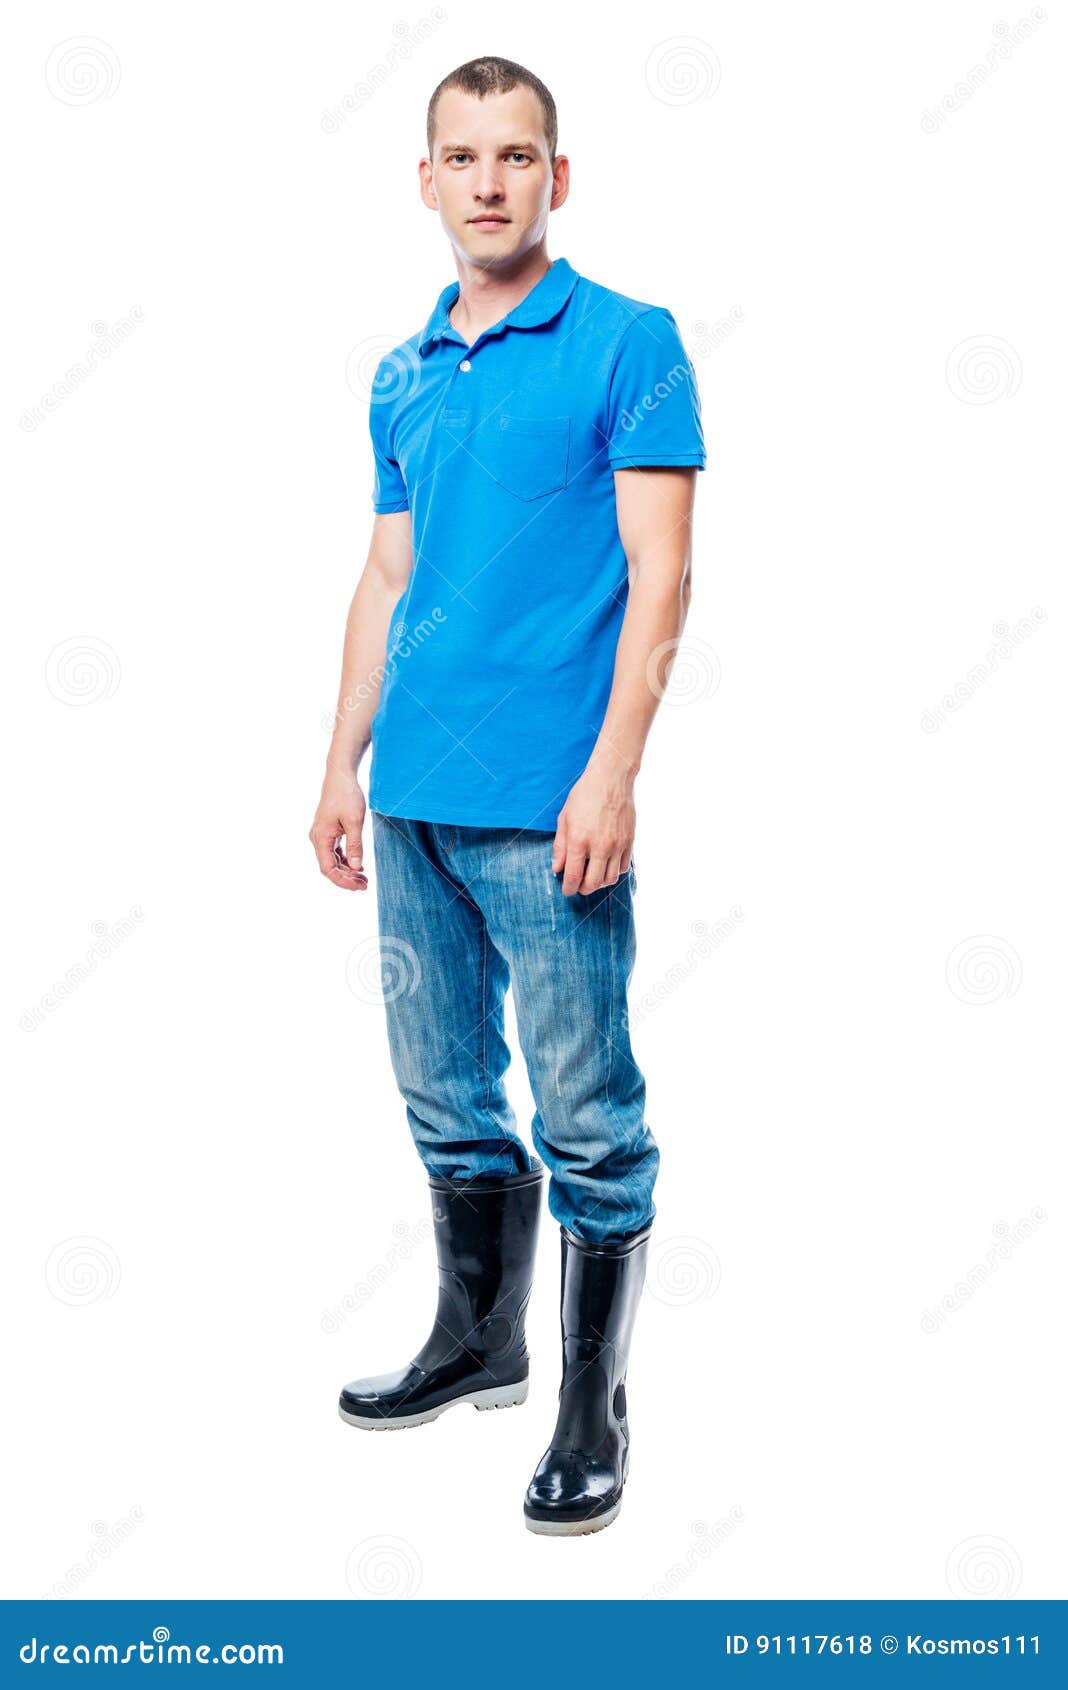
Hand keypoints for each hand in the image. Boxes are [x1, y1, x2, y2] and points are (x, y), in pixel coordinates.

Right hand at [309, 767, 368, 890]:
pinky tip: (358, 866)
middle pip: (330, 867)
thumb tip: (357, 867)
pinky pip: (335, 852)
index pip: (328, 868)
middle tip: (365, 885)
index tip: (358, 887)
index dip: (342, 881)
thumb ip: (356, 846)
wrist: (340, 776)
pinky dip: (346, 860)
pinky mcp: (328, 832)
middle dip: (347, 878)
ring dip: (347, 870)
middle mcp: (318, 838)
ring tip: (364, 878)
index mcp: (321, 837)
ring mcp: (322, 836)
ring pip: (333, 861)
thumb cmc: (347, 796)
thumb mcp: (355, 822)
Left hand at [553, 760, 635, 895]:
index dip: (568, 888)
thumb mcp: (565, 819)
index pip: (573, 876)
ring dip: (599, 883)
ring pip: (610, 879)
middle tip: (578, 887)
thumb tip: (557, 868)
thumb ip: (560, 846)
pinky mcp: (629, 842)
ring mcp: (617, 845)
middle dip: (583, 889)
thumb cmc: (584, 795)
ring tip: (592, 877)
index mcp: (579, 841)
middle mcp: (600, 846)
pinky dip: (613, 872)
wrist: (611, 779)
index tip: (566, 890)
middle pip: (593, 884)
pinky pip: (622, 868)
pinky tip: (606, 866)